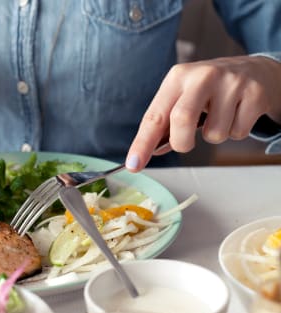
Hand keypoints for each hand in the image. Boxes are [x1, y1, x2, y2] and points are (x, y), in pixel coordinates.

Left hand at [126, 55, 280, 171]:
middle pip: (182, 120)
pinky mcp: (254, 94)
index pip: (154, 116)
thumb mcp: (184, 96)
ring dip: (214, 136)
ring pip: (214, 134)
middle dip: (181, 142)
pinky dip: (235, 132)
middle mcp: (202, 76)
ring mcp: (230, 83)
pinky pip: (238, 133)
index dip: (143, 143)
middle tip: (186, 143)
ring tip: (220, 117)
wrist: (255, 71)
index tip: (133, 164)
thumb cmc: (210, 90)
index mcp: (177, 78)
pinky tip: (237, 114)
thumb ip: (166, 123)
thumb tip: (149, 151)